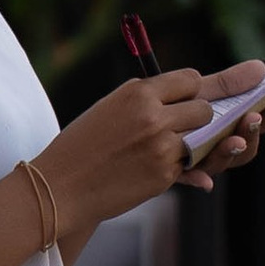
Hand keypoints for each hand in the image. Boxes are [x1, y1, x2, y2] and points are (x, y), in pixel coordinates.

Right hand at [42, 63, 264, 232]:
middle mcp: (153, 115)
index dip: (197, 89)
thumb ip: (149, 98)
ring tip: (171, 145)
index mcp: (138, 91)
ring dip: (196, 142)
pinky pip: (191, 165)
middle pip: (205, 107)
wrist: (60, 186)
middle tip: (188, 125)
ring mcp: (161, 146)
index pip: (191, 79)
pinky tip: (157, 168)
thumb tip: (192, 89)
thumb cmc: (84, 144)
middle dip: (201, 117)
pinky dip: (183, 167)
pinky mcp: (164, 175)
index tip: (200, 95)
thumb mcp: (112, 108)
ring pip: (204, 136)